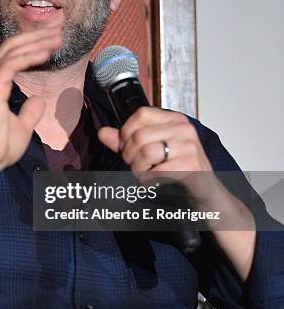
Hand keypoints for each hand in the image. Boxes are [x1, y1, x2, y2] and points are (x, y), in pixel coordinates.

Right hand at [0, 28, 61, 177]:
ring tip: (57, 37)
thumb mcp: (21, 126)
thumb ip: (30, 111)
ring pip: (12, 50)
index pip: (12, 54)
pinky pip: (12, 64)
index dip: (32, 44)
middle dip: (36, 36)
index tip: (52, 40)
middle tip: (58, 30)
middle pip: (12, 46)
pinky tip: (46, 53)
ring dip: (37, 41)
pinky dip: (30, 56)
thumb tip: (39, 98)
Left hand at [99, 107, 256, 278]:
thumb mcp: (152, 152)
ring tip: (145, 175)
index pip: (141, 114)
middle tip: (136, 167)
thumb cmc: (178, 171)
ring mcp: (190, 146)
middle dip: (129, 156)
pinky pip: (156, 171)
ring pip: (145, 152)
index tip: (128, 148)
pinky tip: (155, 184)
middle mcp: (184, 128)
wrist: (206, 195)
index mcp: (174, 119)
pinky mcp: (191, 166)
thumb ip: (126, 142)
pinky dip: (149, 182)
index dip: (127, 132)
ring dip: (138, 169)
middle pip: (139, 135)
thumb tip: (102, 132)